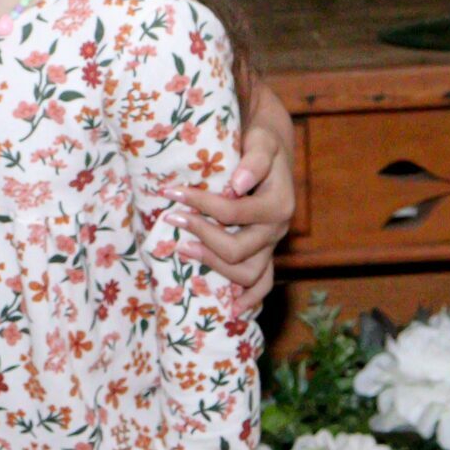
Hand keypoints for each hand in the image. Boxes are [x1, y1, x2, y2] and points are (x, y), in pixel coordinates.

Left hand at [165, 79, 295, 314]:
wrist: (274, 144)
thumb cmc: (261, 138)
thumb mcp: (262, 139)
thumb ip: (254, 160)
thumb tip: (237, 183)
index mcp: (279, 202)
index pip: (233, 211)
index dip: (200, 203)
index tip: (170, 192)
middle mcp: (278, 227)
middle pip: (237, 248)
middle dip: (201, 234)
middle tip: (171, 218)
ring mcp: (271, 242)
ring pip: (247, 272)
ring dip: (213, 266)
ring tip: (182, 250)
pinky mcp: (266, 249)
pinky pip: (263, 282)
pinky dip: (249, 299)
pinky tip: (232, 311)